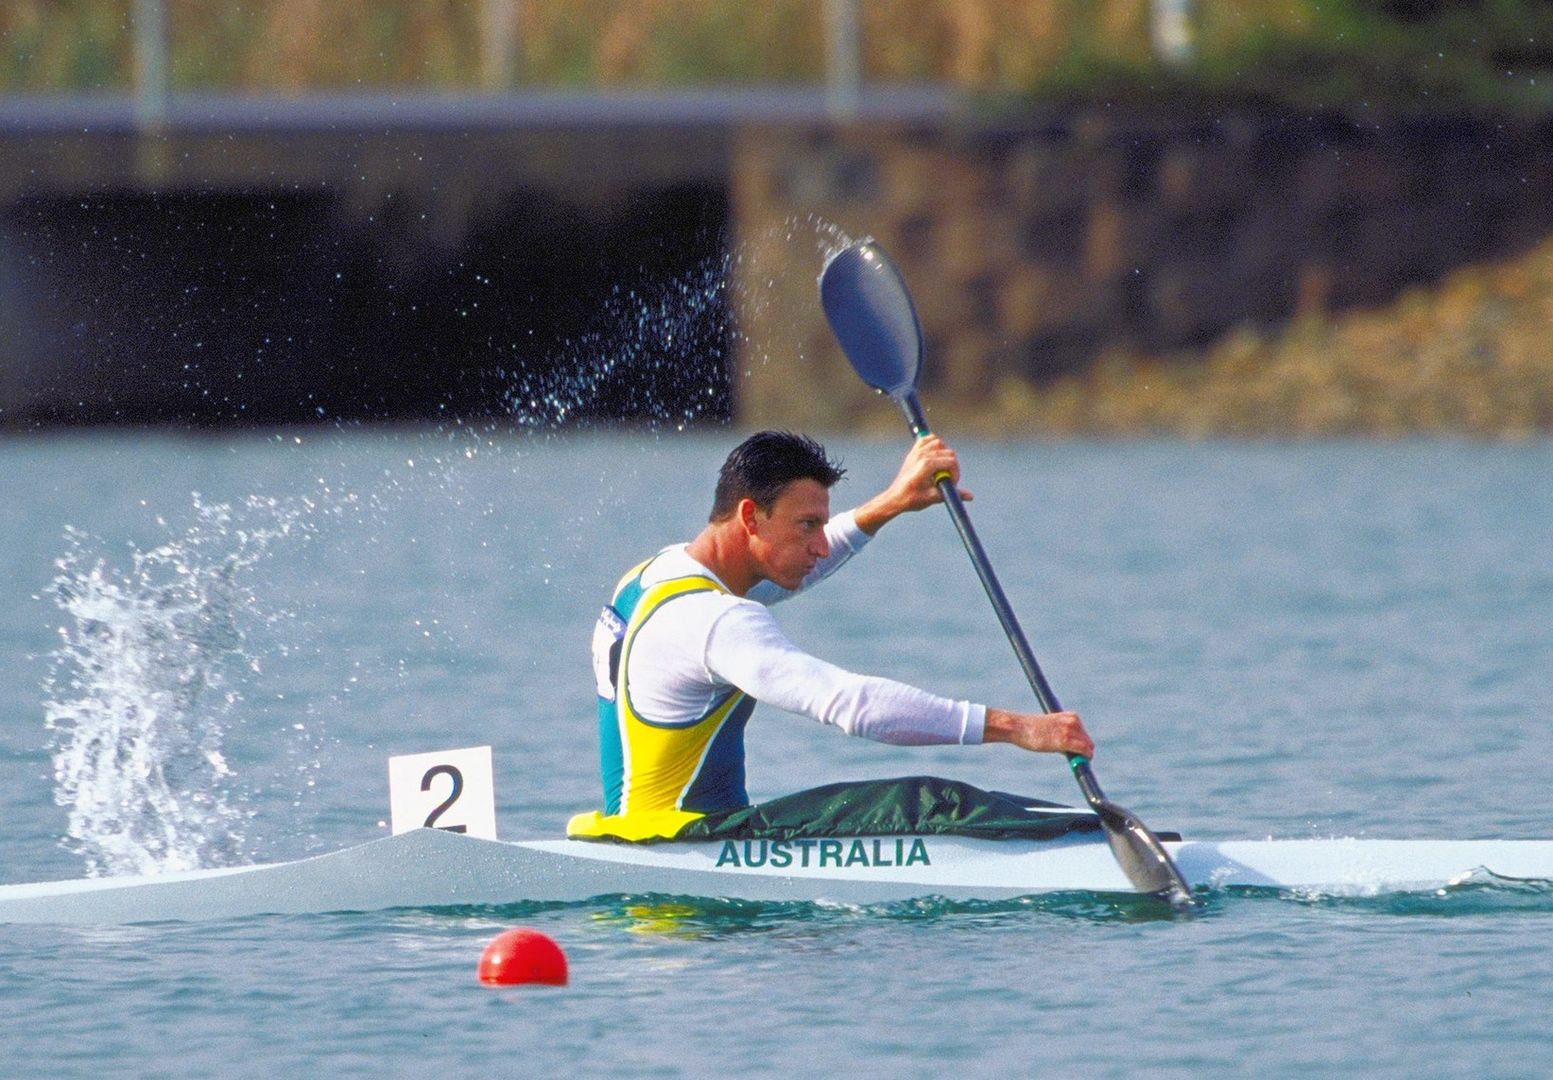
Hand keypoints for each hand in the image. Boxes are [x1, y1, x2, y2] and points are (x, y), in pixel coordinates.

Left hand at [854, 435, 972, 534]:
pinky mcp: (913, 451)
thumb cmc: (913, 499)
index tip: (951, 483)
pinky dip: (934, 443)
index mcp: (926, 465)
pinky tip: (935, 456)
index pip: (951, 461)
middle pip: (948, 452)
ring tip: (942, 468)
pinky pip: (927, 439)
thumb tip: (970, 496)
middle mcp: (922, 455)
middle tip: (947, 478)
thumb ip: (953, 494)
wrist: (896, 498)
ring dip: (944, 454)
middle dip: (952, 465)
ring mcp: (916, 451)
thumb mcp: (934, 497)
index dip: (956, 473)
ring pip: (939, 443)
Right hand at [983, 708, 1094, 757]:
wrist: (1019, 727)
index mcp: (1071, 716)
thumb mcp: (1051, 727)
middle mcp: (1073, 721)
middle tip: (1075, 760)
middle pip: (1088, 741)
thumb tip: (1073, 752)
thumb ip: (1063, 735)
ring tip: (1069, 760)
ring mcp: (1069, 730)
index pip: (1084, 734)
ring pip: (1087, 747)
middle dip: (1084, 752)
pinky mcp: (1065, 740)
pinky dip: (1084, 758)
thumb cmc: (1032, 729)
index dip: (1081, 746)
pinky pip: (1083, 750)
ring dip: (1083, 756)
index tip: (1077, 754)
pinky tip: (1078, 761)